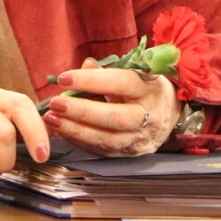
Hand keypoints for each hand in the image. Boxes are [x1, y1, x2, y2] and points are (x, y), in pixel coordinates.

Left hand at [42, 60, 179, 155]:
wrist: (170, 111)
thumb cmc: (142, 85)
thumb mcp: (131, 71)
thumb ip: (106, 70)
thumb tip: (84, 67)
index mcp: (150, 88)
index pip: (122, 83)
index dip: (91, 81)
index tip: (63, 78)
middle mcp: (151, 116)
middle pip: (115, 118)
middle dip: (81, 111)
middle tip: (54, 104)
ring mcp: (143, 138)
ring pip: (109, 139)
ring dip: (76, 130)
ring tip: (51, 119)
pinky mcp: (133, 153)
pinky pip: (104, 151)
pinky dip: (80, 141)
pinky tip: (63, 131)